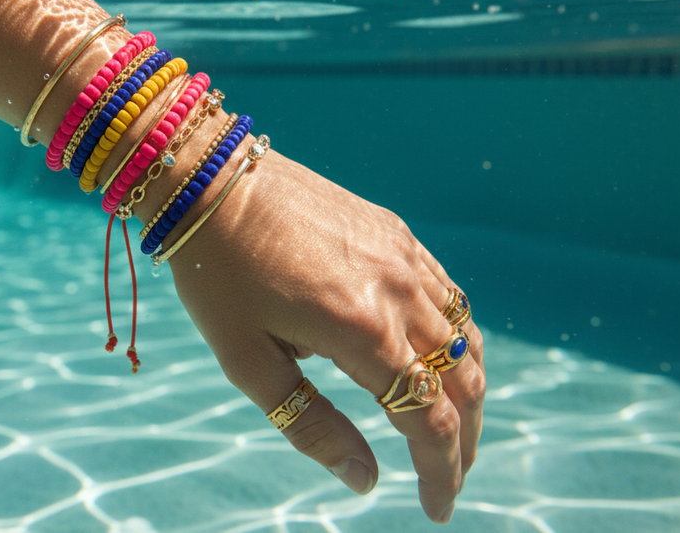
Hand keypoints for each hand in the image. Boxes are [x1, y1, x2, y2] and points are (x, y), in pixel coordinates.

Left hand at [167, 150, 484, 523]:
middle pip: (461, 381)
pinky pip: (448, 293)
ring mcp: (402, 256)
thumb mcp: (247, 360)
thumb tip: (364, 479)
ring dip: (467, 389)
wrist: (211, 180)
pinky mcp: (395, 233)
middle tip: (447, 477)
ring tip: (451, 426)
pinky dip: (457, 336)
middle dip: (462, 440)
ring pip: (464, 336)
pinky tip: (440, 355)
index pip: (427, 417)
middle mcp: (397, 292)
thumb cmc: (218, 273)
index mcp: (361, 331)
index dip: (441, 471)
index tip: (436, 509)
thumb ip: (310, 423)